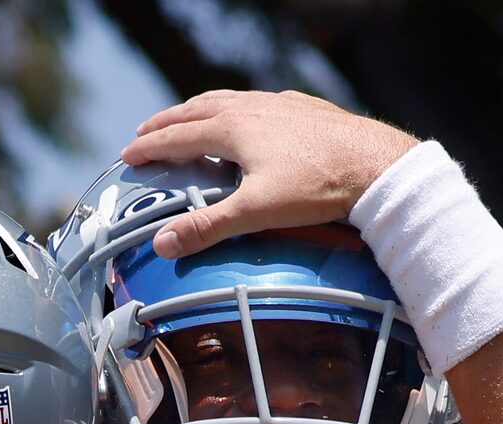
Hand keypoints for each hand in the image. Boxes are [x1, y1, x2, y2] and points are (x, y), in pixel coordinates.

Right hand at [120, 91, 417, 258]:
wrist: (374, 165)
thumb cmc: (315, 188)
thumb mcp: (254, 212)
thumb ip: (207, 227)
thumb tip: (162, 245)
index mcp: (233, 128)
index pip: (179, 136)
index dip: (151, 147)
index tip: (129, 155)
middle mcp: (251, 107)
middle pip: (197, 110)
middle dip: (169, 122)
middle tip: (146, 131)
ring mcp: (279, 103)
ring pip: (228, 99)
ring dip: (201, 109)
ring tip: (188, 117)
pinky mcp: (303, 107)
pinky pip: (259, 101)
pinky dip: (238, 107)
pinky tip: (247, 115)